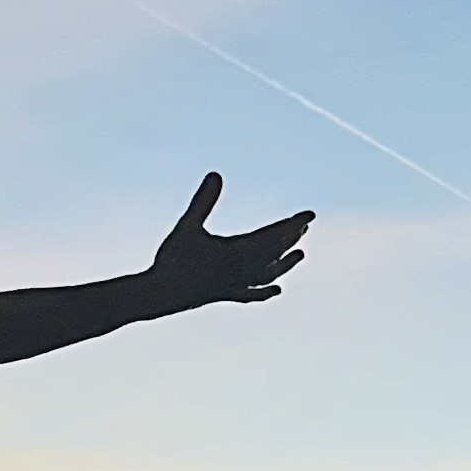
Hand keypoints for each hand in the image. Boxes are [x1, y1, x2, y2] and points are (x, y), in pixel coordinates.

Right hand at [142, 173, 311, 313]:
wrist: (160, 296)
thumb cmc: (172, 259)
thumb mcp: (187, 226)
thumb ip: (203, 201)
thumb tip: (216, 174)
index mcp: (237, 252)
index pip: (273, 235)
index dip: (292, 223)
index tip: (310, 215)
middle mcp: (242, 270)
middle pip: (274, 253)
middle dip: (290, 238)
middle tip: (303, 226)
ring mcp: (236, 285)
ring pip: (268, 274)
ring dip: (286, 264)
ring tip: (301, 254)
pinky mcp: (226, 295)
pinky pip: (251, 294)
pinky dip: (265, 292)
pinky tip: (277, 290)